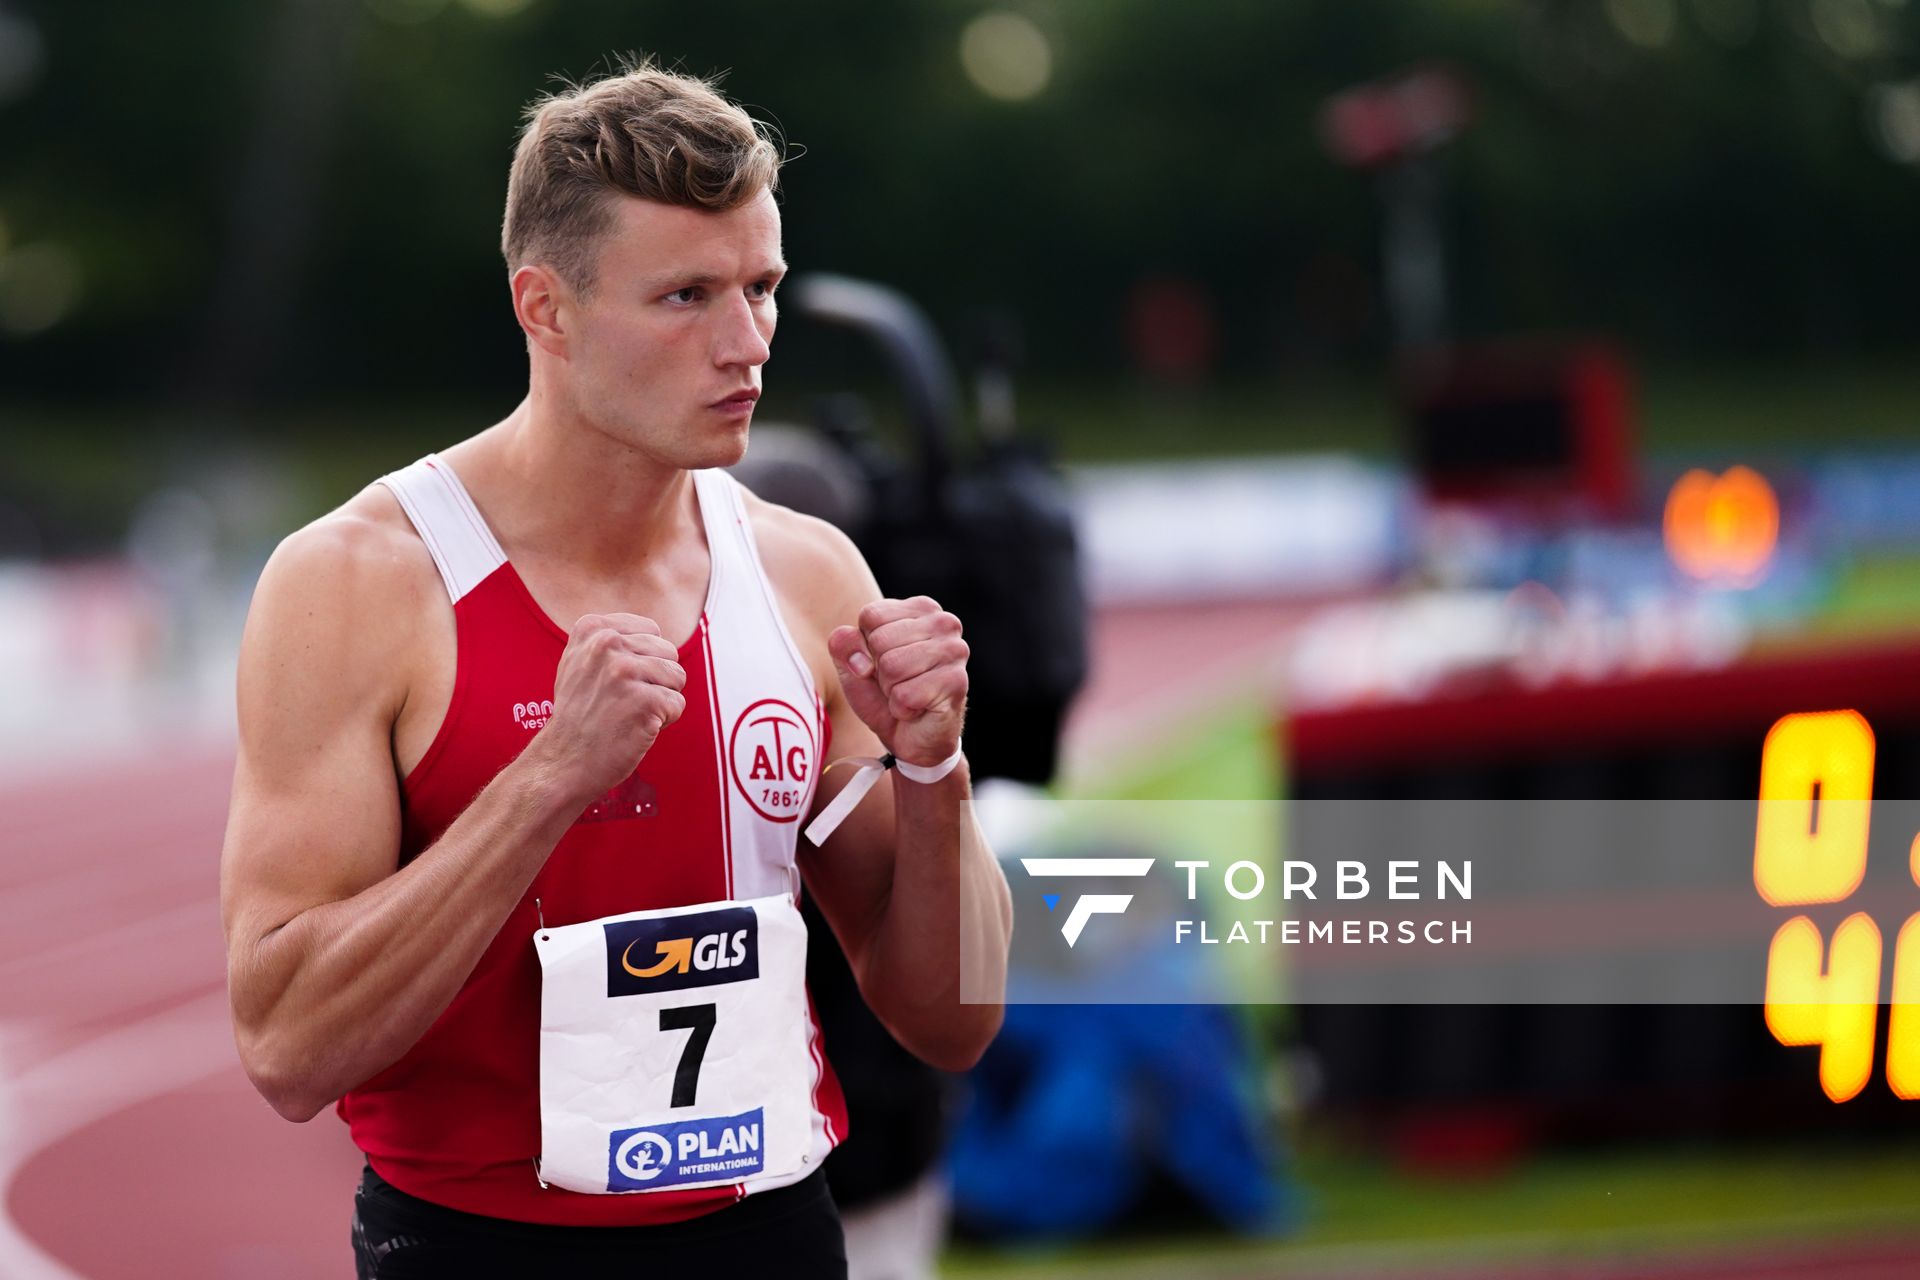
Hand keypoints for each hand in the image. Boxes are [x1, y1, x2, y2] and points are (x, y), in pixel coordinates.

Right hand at [534, 613, 685, 801]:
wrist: (562, 761)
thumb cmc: (579, 714)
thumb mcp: (580, 661)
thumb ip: (612, 639)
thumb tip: (655, 631)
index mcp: (592, 628)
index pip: (652, 631)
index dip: (643, 660)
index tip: (614, 682)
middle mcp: (607, 643)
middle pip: (668, 652)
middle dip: (655, 679)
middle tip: (622, 702)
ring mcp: (625, 672)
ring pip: (677, 676)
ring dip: (660, 700)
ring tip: (628, 713)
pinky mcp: (645, 701)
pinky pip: (678, 704)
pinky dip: (664, 721)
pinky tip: (635, 728)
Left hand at [828, 596, 967, 767]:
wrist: (912, 739)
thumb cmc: (884, 695)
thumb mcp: (854, 667)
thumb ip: (843, 646)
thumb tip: (848, 640)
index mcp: (920, 608)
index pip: (870, 616)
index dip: (865, 647)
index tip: (881, 663)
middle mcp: (944, 623)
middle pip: (880, 641)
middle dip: (879, 671)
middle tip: (897, 683)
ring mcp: (954, 651)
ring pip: (892, 667)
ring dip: (891, 691)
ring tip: (906, 694)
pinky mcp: (956, 682)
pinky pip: (905, 695)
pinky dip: (902, 709)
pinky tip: (917, 708)